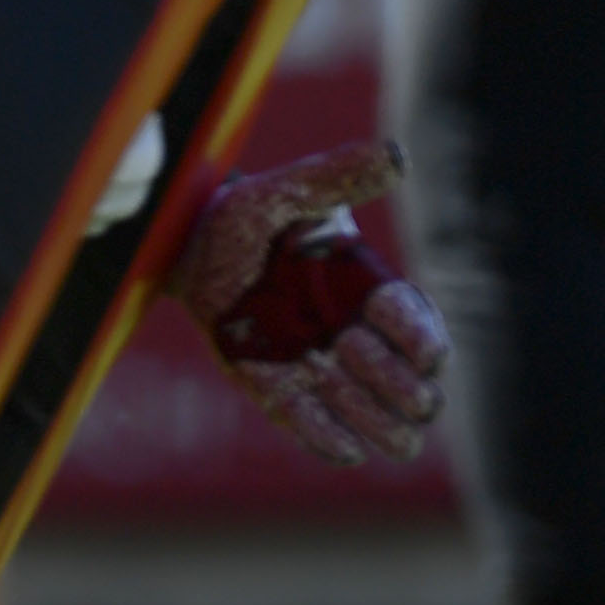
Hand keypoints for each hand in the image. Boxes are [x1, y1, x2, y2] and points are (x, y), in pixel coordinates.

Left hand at [166, 138, 449, 466]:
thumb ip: (334, 177)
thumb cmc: (242, 213)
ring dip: (373, 418)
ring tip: (350, 400)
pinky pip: (312, 427)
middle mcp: (351, 333)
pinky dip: (330, 440)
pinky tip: (345, 449)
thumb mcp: (285, 191)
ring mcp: (316, 366)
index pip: (418, 326)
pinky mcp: (274, 387)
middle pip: (409, 384)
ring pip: (374, 416)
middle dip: (397, 382)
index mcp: (366, 289)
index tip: (422, 351)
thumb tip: (395, 156)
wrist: (182, 244)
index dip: (422, 341)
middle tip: (351, 348)